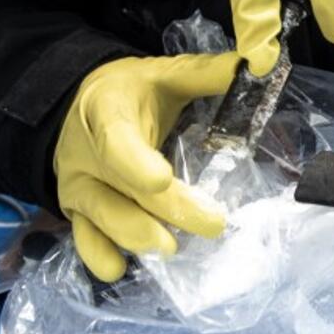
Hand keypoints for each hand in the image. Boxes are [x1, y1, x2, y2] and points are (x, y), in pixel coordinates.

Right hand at [54, 53, 238, 280]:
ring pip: (103, 218)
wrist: (75, 107)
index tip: (161, 181)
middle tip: (212, 224)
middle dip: (168, 210)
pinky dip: (99, 256)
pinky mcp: (75, 211)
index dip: (136, 163)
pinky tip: (120, 267)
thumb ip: (206, 74)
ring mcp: (78, 186)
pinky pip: (83, 239)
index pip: (118, 140)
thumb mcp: (164, 75)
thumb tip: (258, 65)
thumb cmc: (131, 92)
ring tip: (171, 247)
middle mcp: (86, 153)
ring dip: (136, 236)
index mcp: (107, 111)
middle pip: (125, 188)